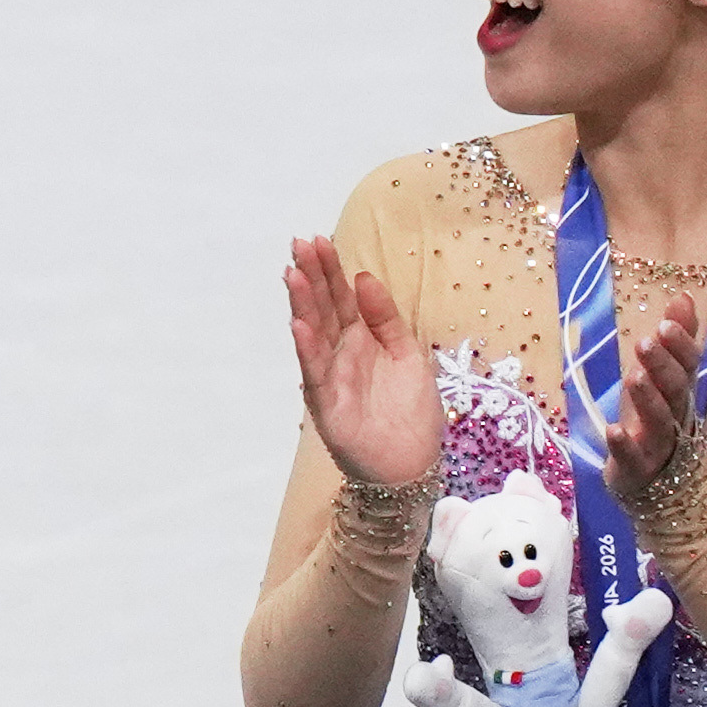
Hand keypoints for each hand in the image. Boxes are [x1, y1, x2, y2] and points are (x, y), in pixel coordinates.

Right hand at [283, 236, 438, 499]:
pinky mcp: (327, 406)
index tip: (320, 240)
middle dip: (312, 277)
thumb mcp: (409, 354)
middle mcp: (341, 355)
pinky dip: (307, 349)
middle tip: (299, 244)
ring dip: (302, 304)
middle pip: (324, 309)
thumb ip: (386, 318)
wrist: (413, 466)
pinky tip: (299, 325)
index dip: (331, 270)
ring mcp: (331, 378)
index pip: (341, 299)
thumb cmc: (412, 414)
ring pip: (314, 334)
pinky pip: (315, 373)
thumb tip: (363, 277)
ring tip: (292, 273)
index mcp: (361, 341)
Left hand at [609, 295, 706, 513]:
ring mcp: (658, 445)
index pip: (689, 364)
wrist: (656, 482)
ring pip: (660, 421)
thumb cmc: (655, 418)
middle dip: (663, 366)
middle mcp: (675, 415)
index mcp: (681, 390)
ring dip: (647, 399)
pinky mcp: (638, 469)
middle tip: (645, 342)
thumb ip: (676, 340)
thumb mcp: (661, 377)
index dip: (681, 345)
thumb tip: (685, 296)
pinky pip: (634, 457)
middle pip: (676, 390)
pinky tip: (612, 429)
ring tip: (632, 376)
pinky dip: (624, 444)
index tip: (665, 323)